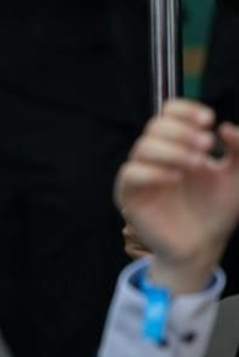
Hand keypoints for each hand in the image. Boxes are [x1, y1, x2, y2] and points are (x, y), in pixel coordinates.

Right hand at [116, 99, 238, 292]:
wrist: (205, 245)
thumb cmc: (217, 209)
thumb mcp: (237, 177)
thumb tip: (225, 128)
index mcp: (177, 144)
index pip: (169, 114)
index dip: (185, 111)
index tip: (208, 120)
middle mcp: (156, 155)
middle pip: (155, 126)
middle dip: (182, 132)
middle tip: (207, 145)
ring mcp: (141, 173)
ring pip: (144, 147)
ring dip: (173, 150)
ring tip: (199, 163)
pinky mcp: (129, 194)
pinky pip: (132, 173)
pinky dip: (154, 172)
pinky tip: (176, 178)